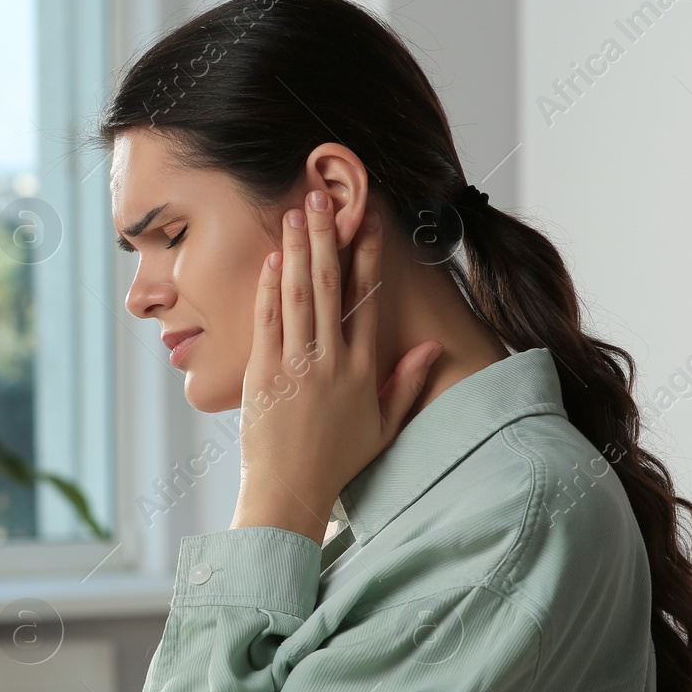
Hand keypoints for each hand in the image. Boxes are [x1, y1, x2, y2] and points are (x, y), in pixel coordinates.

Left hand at [229, 190, 443, 543]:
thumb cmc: (336, 463)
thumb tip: (429, 349)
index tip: (368, 221)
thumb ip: (405, 385)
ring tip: (296, 212)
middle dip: (328, 237)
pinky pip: (268, 321)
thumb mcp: (382, 426)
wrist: (291, 492)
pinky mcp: (262, 374)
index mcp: (361, 370)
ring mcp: (295, 366)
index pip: (366, 301)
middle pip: (331, 287)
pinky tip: (275, 257)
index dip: (367, 256)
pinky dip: (270, 287)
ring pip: (299, 296)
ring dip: (298, 250)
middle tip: (323, 198)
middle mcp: (330, 362)